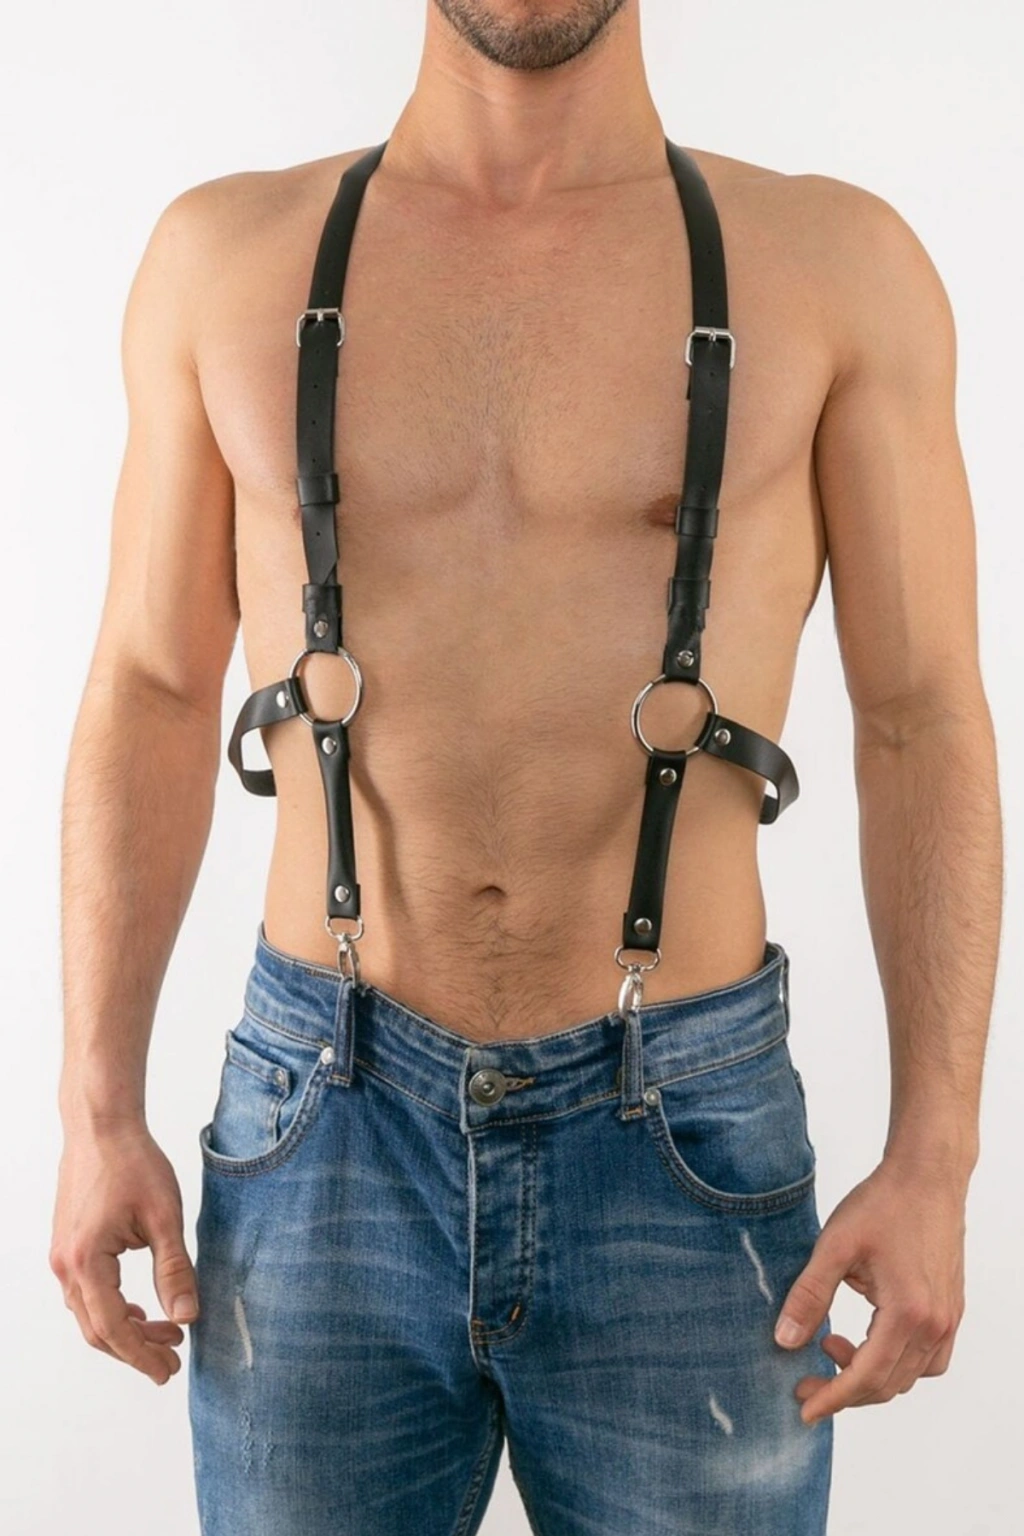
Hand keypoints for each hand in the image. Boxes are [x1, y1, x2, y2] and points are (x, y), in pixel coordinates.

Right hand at [49, 1119, 198, 1384]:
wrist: (102, 1127)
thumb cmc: (134, 1164)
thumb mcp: (165, 1218)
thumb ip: (175, 1270)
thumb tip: (188, 1318)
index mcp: (87, 1261)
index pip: (113, 1327)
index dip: (142, 1354)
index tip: (170, 1370)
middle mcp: (66, 1265)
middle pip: (97, 1329)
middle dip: (136, 1350)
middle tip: (173, 1360)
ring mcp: (62, 1257)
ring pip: (90, 1314)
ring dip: (127, 1329)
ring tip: (168, 1333)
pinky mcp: (68, 1247)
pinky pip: (87, 1294)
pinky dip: (113, 1309)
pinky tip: (141, 1309)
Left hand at [773, 1155, 966, 1422]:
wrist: (926, 1176)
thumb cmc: (882, 1204)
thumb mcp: (834, 1246)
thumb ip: (809, 1296)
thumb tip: (784, 1340)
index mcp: (907, 1312)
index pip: (867, 1376)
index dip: (833, 1398)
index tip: (804, 1409)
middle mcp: (935, 1324)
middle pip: (888, 1384)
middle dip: (844, 1390)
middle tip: (805, 1378)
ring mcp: (947, 1319)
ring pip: (908, 1376)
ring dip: (869, 1374)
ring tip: (830, 1343)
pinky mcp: (950, 1310)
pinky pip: (928, 1359)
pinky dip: (896, 1362)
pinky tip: (868, 1339)